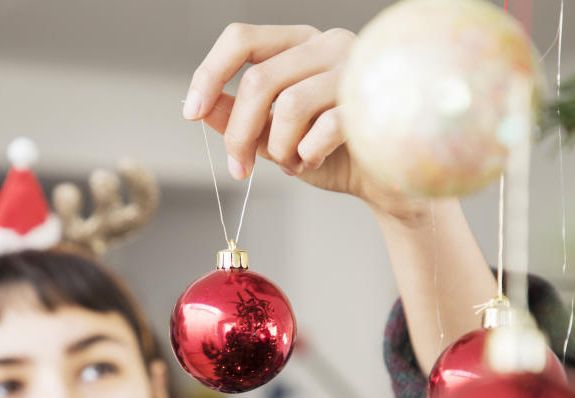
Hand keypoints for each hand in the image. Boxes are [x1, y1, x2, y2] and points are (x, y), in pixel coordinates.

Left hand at [183, 23, 428, 219]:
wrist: (383, 182)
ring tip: (292, 163)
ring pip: (289, 106)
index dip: (209, 73)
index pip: (242, 38)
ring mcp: (356, 70)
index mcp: (301, 44)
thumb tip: (201, 108)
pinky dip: (308, 153)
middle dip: (239, 132)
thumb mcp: (274, 136)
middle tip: (238, 167)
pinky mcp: (375, 103)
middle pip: (259, 79)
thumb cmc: (330, 153)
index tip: (191, 112)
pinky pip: (323, 127)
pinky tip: (314, 160)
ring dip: (279, 148)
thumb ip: (239, 118)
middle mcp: (329, 44)